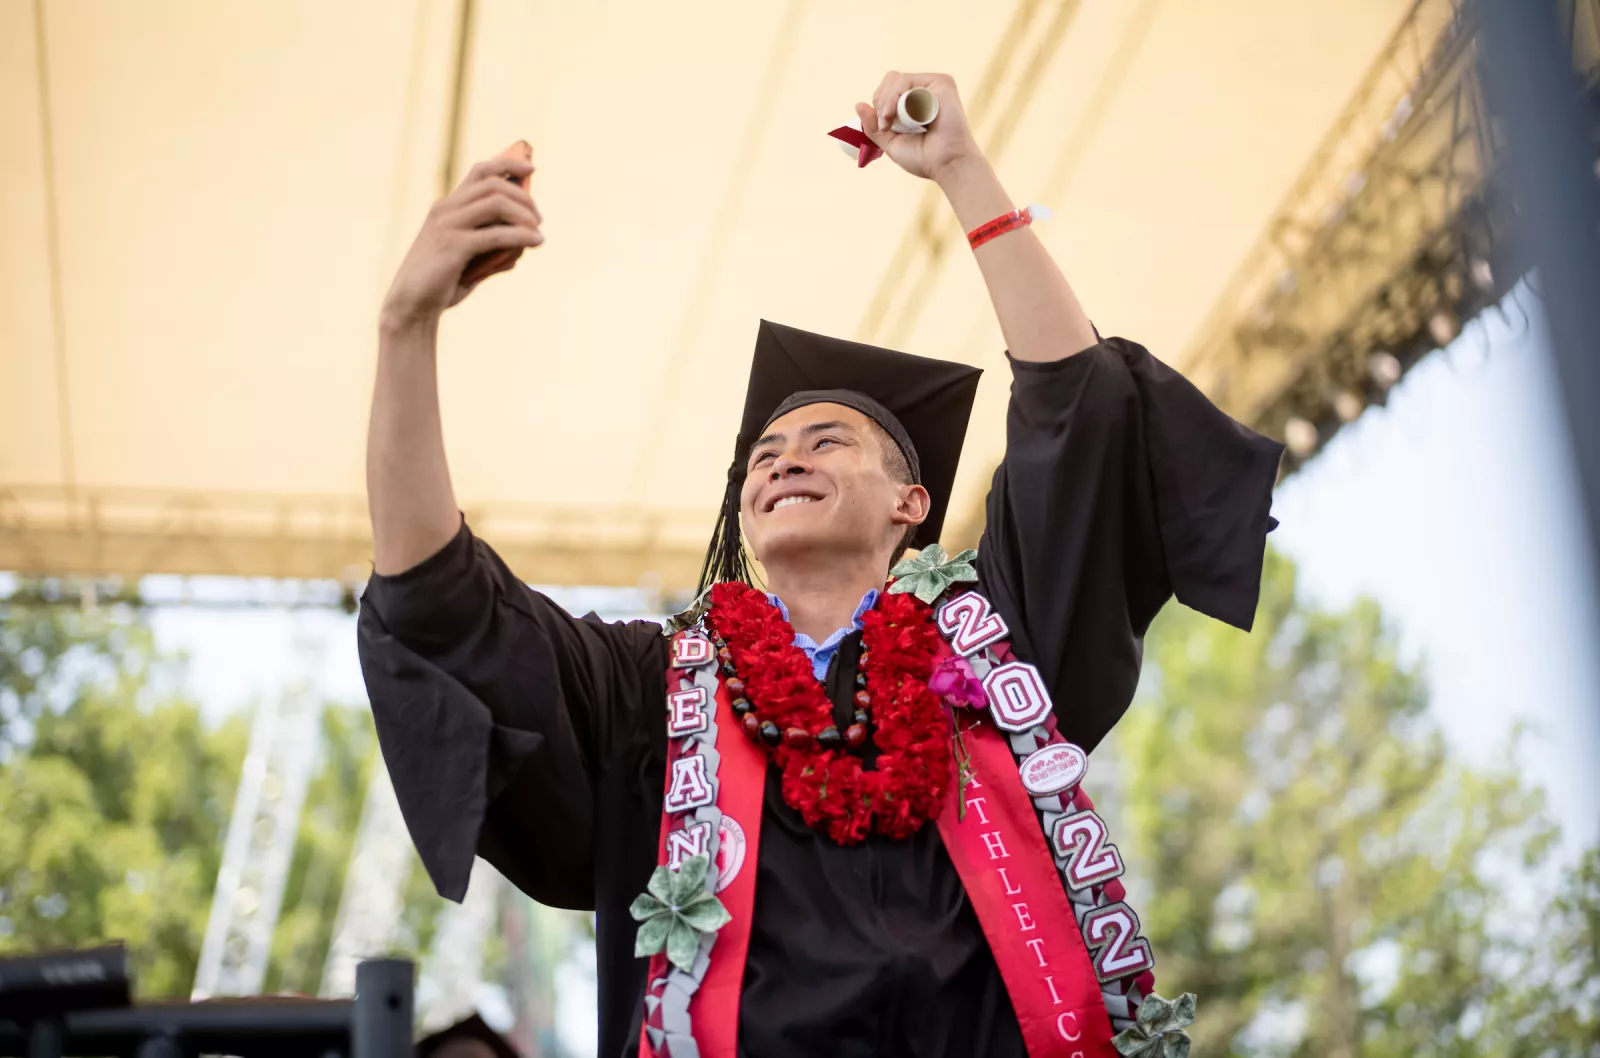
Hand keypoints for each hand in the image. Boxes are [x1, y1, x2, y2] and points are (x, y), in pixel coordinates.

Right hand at [381, 141, 543, 328]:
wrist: (412, 305)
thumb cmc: (439, 283)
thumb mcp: (468, 260)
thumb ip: (492, 249)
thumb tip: (522, 248)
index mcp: (448, 207)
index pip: (480, 172)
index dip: (507, 165)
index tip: (530, 169)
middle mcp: (446, 209)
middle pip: (493, 185)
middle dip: (523, 197)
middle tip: (539, 219)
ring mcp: (447, 225)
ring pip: (496, 203)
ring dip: (524, 215)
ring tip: (538, 232)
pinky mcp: (452, 245)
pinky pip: (496, 235)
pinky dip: (521, 237)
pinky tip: (535, 242)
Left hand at [855, 72, 981, 182]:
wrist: (946, 165)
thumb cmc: (924, 158)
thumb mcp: (891, 142)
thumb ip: (873, 125)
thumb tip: (858, 104)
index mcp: (916, 103)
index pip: (888, 90)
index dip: (879, 104)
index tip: (882, 127)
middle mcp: (925, 91)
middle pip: (890, 80)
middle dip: (880, 101)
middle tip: (884, 124)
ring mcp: (933, 85)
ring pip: (895, 79)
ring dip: (885, 102)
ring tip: (888, 122)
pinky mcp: (941, 83)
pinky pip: (906, 81)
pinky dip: (894, 97)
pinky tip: (895, 115)